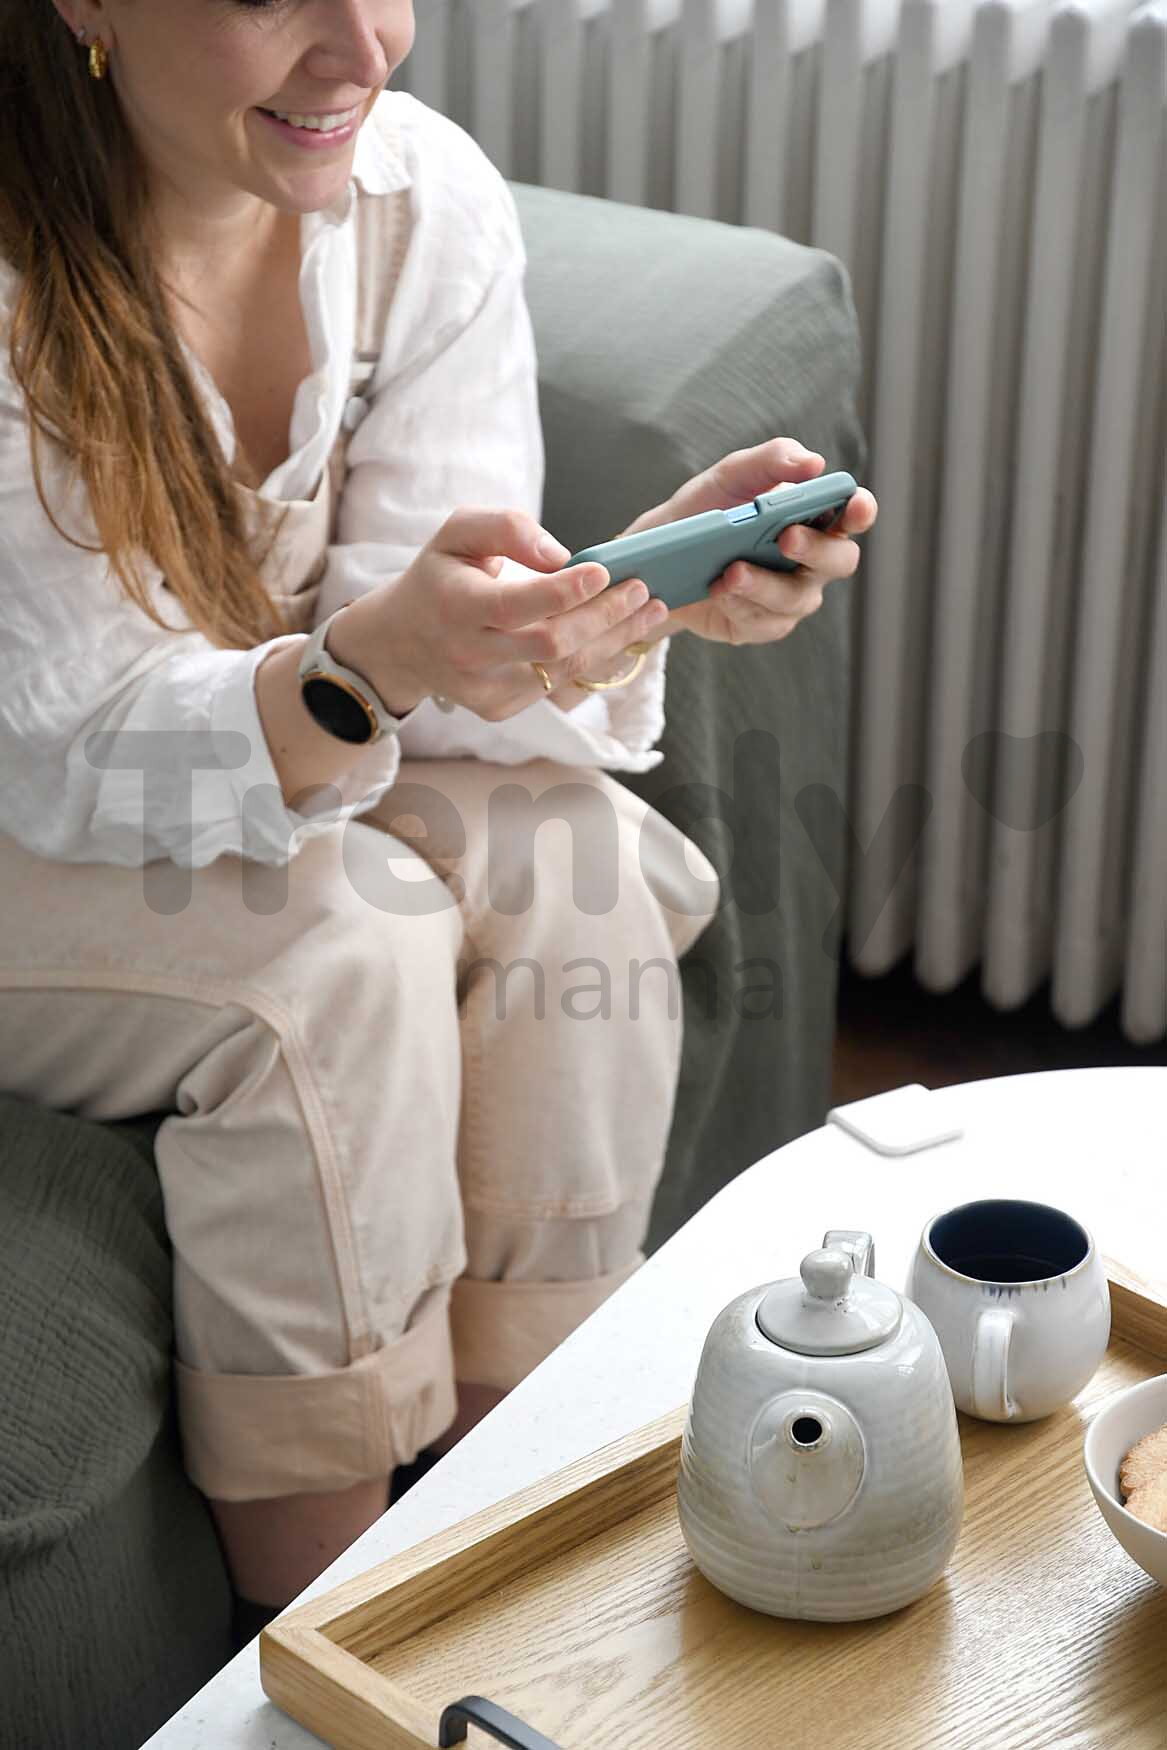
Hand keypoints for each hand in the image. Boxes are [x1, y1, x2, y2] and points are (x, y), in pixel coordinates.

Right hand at [329, 507, 663, 719]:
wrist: (403, 641)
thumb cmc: (440, 575)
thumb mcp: (457, 532)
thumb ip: (506, 527)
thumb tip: (562, 556)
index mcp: (456, 607)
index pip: (520, 606)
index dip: (567, 591)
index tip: (606, 571)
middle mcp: (469, 655)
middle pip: (553, 644)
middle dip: (605, 617)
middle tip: (642, 589)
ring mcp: (485, 690)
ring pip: (564, 670)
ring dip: (614, 640)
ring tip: (649, 611)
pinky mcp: (499, 709)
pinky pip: (560, 686)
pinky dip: (597, 660)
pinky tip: (622, 636)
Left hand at [615, 437, 878, 648]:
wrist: (660, 555)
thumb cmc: (707, 509)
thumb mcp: (732, 476)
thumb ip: (772, 461)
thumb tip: (813, 463)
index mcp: (815, 518)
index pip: (853, 515)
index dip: (861, 511)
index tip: (855, 504)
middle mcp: (812, 561)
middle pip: (839, 561)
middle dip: (816, 549)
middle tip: (786, 537)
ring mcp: (791, 597)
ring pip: (797, 598)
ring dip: (765, 584)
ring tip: (731, 570)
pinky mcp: (762, 625)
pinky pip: (763, 622)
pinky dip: (740, 605)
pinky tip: (719, 591)